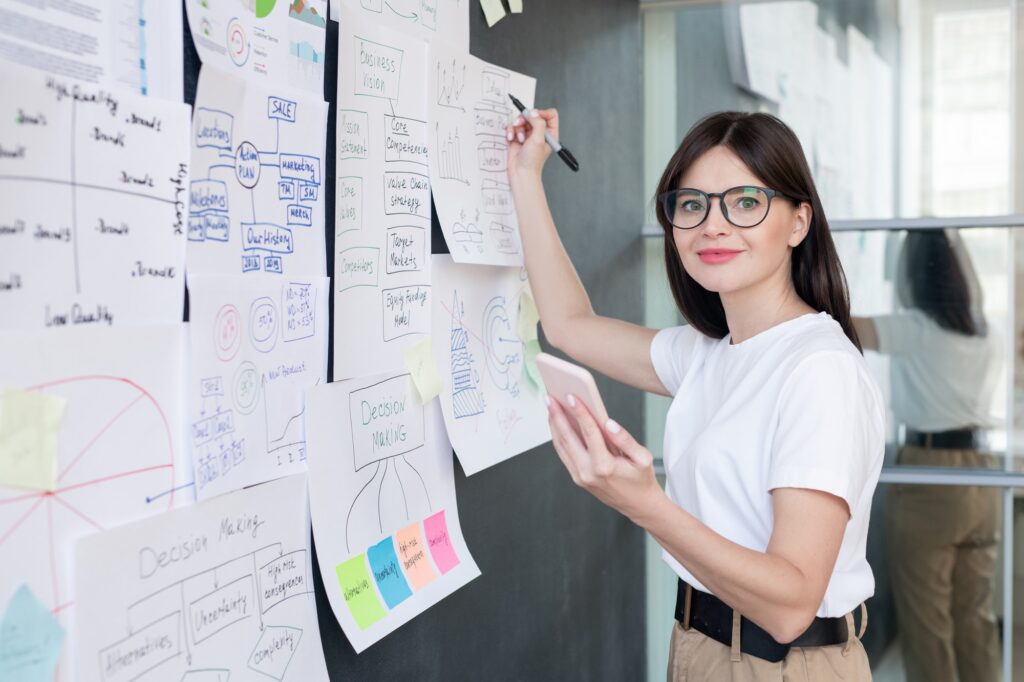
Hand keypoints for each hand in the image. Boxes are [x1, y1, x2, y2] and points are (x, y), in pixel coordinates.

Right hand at [506, 108, 557, 183]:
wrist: (520, 173)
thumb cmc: (532, 161)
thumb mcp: (539, 140)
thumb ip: (538, 123)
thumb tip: (533, 112)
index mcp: (550, 133)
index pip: (550, 115)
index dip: (542, 112)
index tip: (535, 116)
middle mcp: (539, 132)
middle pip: (533, 115)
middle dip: (525, 118)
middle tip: (522, 123)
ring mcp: (528, 134)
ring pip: (522, 120)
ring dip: (518, 127)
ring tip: (519, 138)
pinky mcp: (517, 137)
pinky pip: (513, 127)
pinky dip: (510, 131)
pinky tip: (511, 138)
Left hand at [546, 393, 663, 523]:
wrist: (638, 505)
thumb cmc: (641, 479)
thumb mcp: (643, 458)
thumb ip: (625, 439)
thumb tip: (609, 422)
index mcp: (605, 466)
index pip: (589, 433)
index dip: (580, 412)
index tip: (571, 396)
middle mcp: (587, 472)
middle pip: (568, 438)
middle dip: (557, 415)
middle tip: (550, 397)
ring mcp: (580, 476)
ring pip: (561, 446)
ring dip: (554, 424)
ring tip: (550, 405)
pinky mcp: (577, 477)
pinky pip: (563, 453)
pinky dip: (558, 436)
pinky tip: (557, 422)